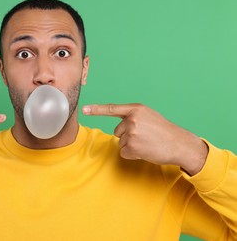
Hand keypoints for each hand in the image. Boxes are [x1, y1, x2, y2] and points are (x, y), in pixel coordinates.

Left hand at [82, 103, 207, 174]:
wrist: (179, 144)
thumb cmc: (164, 131)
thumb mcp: (149, 116)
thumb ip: (133, 117)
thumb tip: (119, 128)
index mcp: (136, 109)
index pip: (112, 109)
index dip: (96, 110)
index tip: (84, 109)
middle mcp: (132, 119)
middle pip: (117, 131)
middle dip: (128, 136)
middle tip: (145, 136)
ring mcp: (132, 133)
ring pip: (121, 142)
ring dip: (132, 145)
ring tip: (148, 143)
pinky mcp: (133, 146)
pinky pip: (124, 152)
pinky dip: (133, 154)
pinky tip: (145, 150)